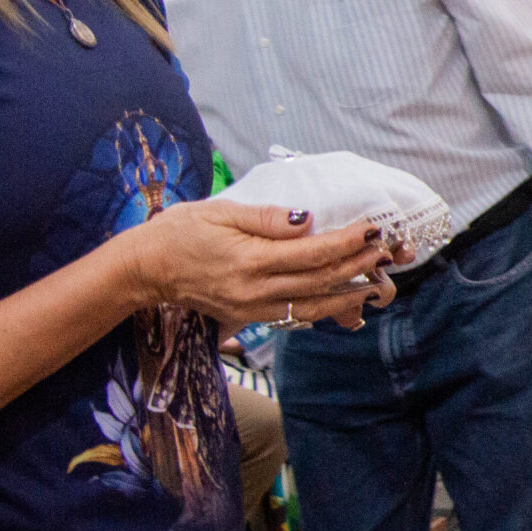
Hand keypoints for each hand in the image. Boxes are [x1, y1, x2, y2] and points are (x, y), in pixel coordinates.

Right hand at [122, 199, 394, 327]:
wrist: (145, 269)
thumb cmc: (180, 232)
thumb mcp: (218, 212)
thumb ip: (264, 218)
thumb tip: (306, 220)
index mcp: (249, 260)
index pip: (312, 253)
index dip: (347, 241)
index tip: (372, 227)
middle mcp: (255, 290)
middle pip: (321, 281)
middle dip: (358, 265)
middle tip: (386, 250)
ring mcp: (253, 309)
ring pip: (315, 306)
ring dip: (351, 293)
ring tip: (379, 279)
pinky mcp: (250, 318)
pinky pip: (297, 315)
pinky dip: (327, 309)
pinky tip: (347, 299)